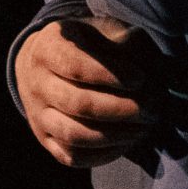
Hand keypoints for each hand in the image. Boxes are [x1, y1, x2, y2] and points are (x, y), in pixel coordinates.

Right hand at [15, 15, 163, 169]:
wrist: (49, 65)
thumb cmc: (88, 46)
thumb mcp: (104, 31)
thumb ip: (126, 44)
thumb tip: (146, 76)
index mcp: (47, 48)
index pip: (76, 66)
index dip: (111, 75)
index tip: (141, 79)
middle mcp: (36, 83)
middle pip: (77, 103)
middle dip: (121, 109)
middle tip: (151, 108)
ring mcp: (37, 114)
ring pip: (74, 134)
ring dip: (115, 135)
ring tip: (143, 128)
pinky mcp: (45, 139)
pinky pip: (73, 156)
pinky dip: (103, 153)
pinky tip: (127, 141)